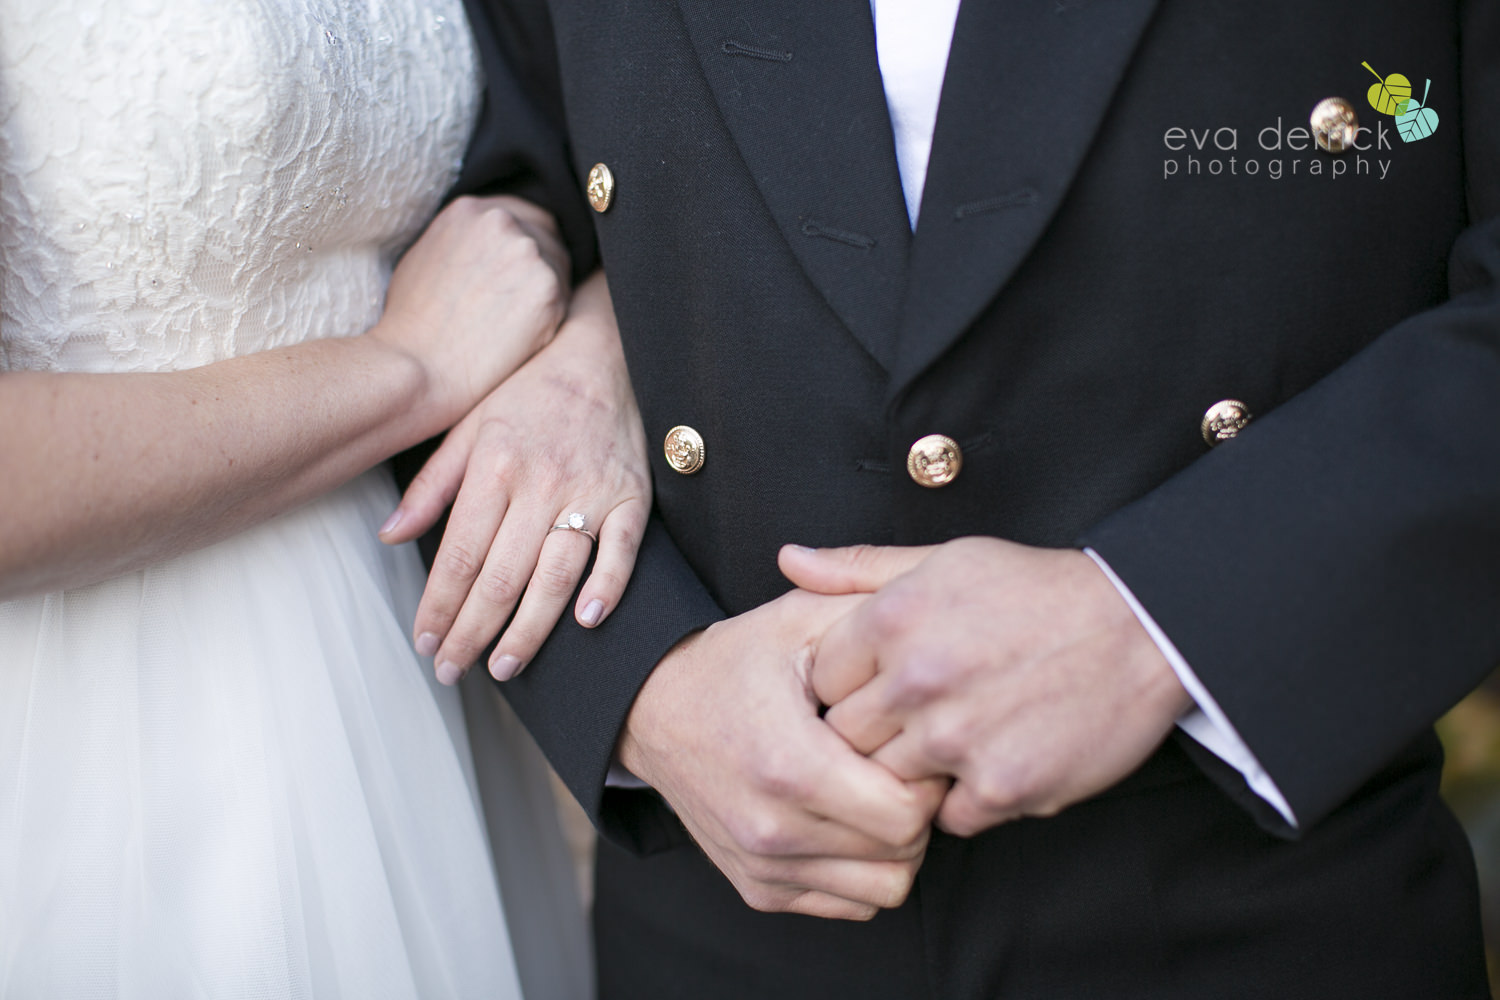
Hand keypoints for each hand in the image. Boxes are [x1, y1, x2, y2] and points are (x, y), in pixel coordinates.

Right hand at [370, 195, 568, 426]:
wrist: (419, 367)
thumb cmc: (412, 324)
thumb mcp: (426, 257)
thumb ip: (464, 240)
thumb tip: (487, 246)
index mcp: (471, 210)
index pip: (524, 216)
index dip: (526, 246)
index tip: (519, 273)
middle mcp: (502, 220)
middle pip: (548, 237)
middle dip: (540, 268)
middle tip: (518, 305)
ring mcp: (527, 251)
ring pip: (559, 269)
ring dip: (545, 295)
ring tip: (510, 326)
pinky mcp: (548, 287)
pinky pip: (565, 301)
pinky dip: (551, 320)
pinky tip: (520, 338)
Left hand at [382, 272, 649, 682]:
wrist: (600, 355)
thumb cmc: (527, 394)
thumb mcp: (466, 426)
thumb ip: (430, 485)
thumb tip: (390, 536)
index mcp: (493, 466)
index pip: (458, 555)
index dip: (438, 607)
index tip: (424, 642)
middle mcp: (540, 483)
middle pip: (501, 576)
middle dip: (472, 632)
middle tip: (451, 670)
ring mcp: (589, 492)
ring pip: (556, 575)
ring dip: (529, 629)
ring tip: (505, 666)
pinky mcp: (631, 498)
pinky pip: (621, 552)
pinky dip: (607, 588)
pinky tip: (586, 623)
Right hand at [617, 590, 946, 920]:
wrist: (652, 711)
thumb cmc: (735, 661)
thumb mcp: (798, 618)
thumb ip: (868, 608)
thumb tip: (934, 613)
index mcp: (789, 766)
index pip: (909, 812)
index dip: (927, 774)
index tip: (909, 740)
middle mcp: (772, 830)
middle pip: (905, 852)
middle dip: (918, 806)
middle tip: (899, 761)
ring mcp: (763, 867)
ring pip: (885, 888)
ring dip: (895, 843)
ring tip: (874, 789)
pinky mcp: (761, 889)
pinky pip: (852, 902)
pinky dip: (863, 866)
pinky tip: (847, 815)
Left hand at [780, 539, 1190, 836]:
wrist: (1142, 628)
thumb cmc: (1035, 590)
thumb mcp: (943, 559)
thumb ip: (858, 569)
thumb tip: (789, 561)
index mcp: (894, 619)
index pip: (819, 679)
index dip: (846, 685)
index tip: (875, 683)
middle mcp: (919, 679)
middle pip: (845, 737)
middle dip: (872, 731)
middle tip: (916, 714)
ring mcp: (959, 738)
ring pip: (888, 782)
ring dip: (916, 769)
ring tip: (956, 735)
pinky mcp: (1004, 786)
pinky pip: (949, 817)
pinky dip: (966, 797)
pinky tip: (992, 758)